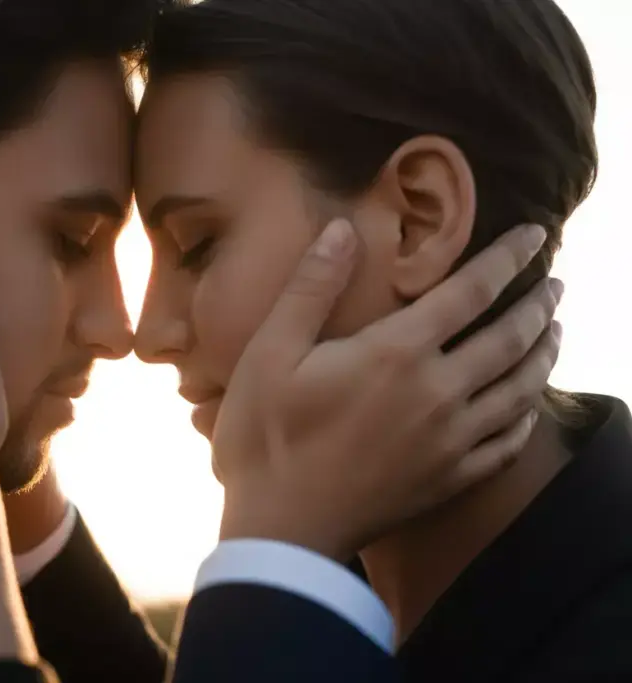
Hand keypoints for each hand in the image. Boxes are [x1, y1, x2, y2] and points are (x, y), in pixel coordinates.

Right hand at [214, 219, 561, 562]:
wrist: (282, 528)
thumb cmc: (266, 436)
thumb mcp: (270, 352)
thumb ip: (311, 287)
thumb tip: (342, 228)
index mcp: (396, 353)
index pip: (471, 292)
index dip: (507, 258)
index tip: (533, 235)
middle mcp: (438, 393)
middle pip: (509, 339)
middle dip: (538, 304)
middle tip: (556, 282)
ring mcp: (450, 441)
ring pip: (520, 389)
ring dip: (545, 354)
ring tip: (556, 330)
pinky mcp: (448, 480)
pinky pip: (507, 444)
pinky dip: (527, 417)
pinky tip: (528, 404)